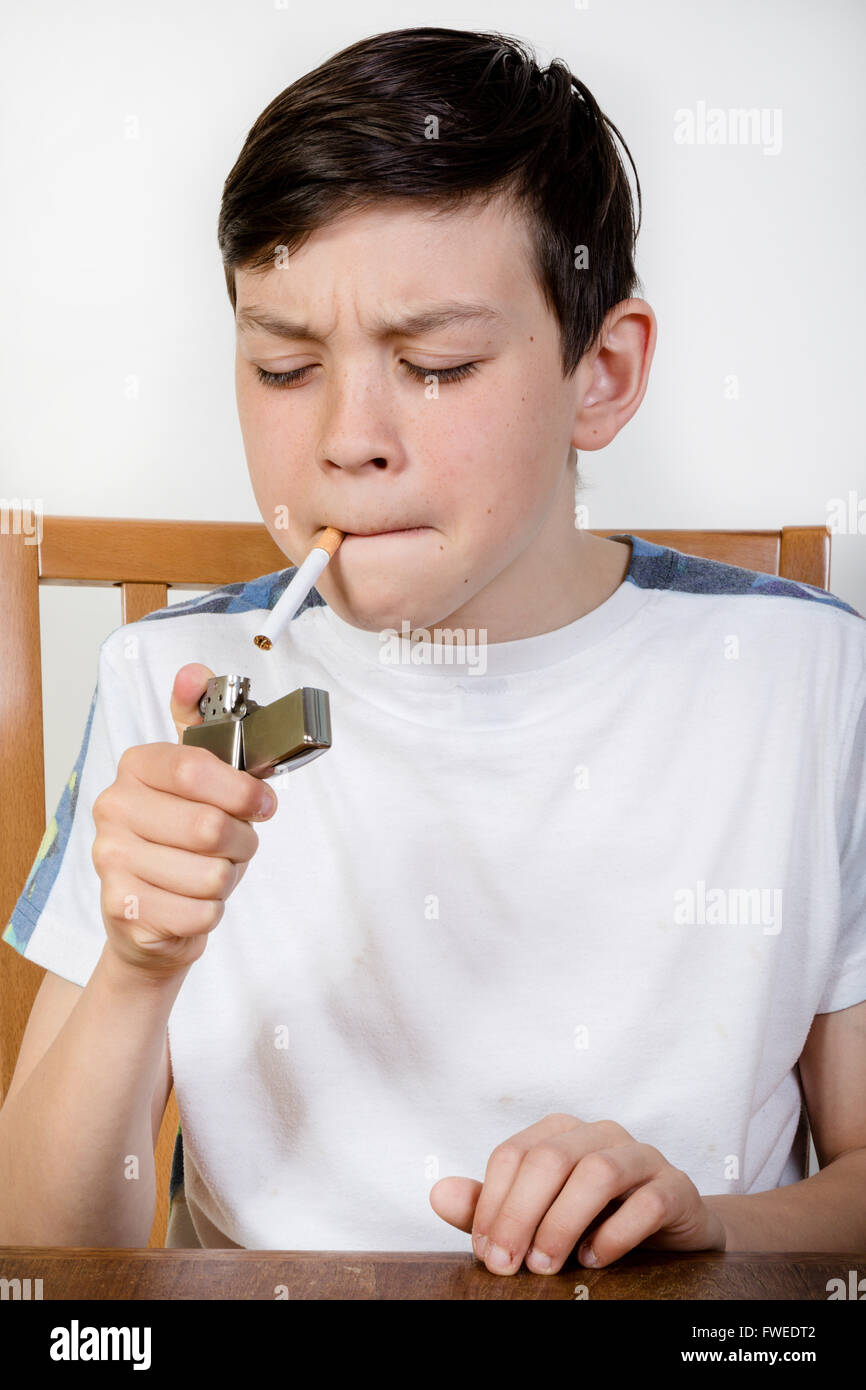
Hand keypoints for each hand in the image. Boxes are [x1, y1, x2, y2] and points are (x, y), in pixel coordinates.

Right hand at [91, 663, 277, 980]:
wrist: (148, 917)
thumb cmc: (182, 841)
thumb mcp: (197, 779)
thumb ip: (202, 723)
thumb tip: (194, 673)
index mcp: (135, 767)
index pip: (194, 768)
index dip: (242, 790)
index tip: (262, 803)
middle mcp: (113, 809)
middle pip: (209, 827)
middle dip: (242, 842)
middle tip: (237, 844)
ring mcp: (112, 861)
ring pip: (210, 874)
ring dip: (226, 878)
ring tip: (210, 872)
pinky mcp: (123, 910)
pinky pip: (199, 913)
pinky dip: (210, 911)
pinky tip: (191, 901)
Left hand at [429, 1113, 726, 1274]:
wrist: (668, 1235)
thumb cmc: (593, 1221)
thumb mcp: (537, 1216)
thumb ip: (490, 1207)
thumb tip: (437, 1194)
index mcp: (560, 1133)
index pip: (513, 1154)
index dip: (492, 1203)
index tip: (485, 1252)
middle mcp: (600, 1134)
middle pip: (550, 1158)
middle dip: (522, 1214)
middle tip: (509, 1265)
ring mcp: (642, 1156)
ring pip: (599, 1171)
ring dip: (564, 1222)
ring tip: (548, 1265)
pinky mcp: (675, 1187)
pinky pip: (648, 1201)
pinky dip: (616, 1232)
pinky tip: (595, 1259)